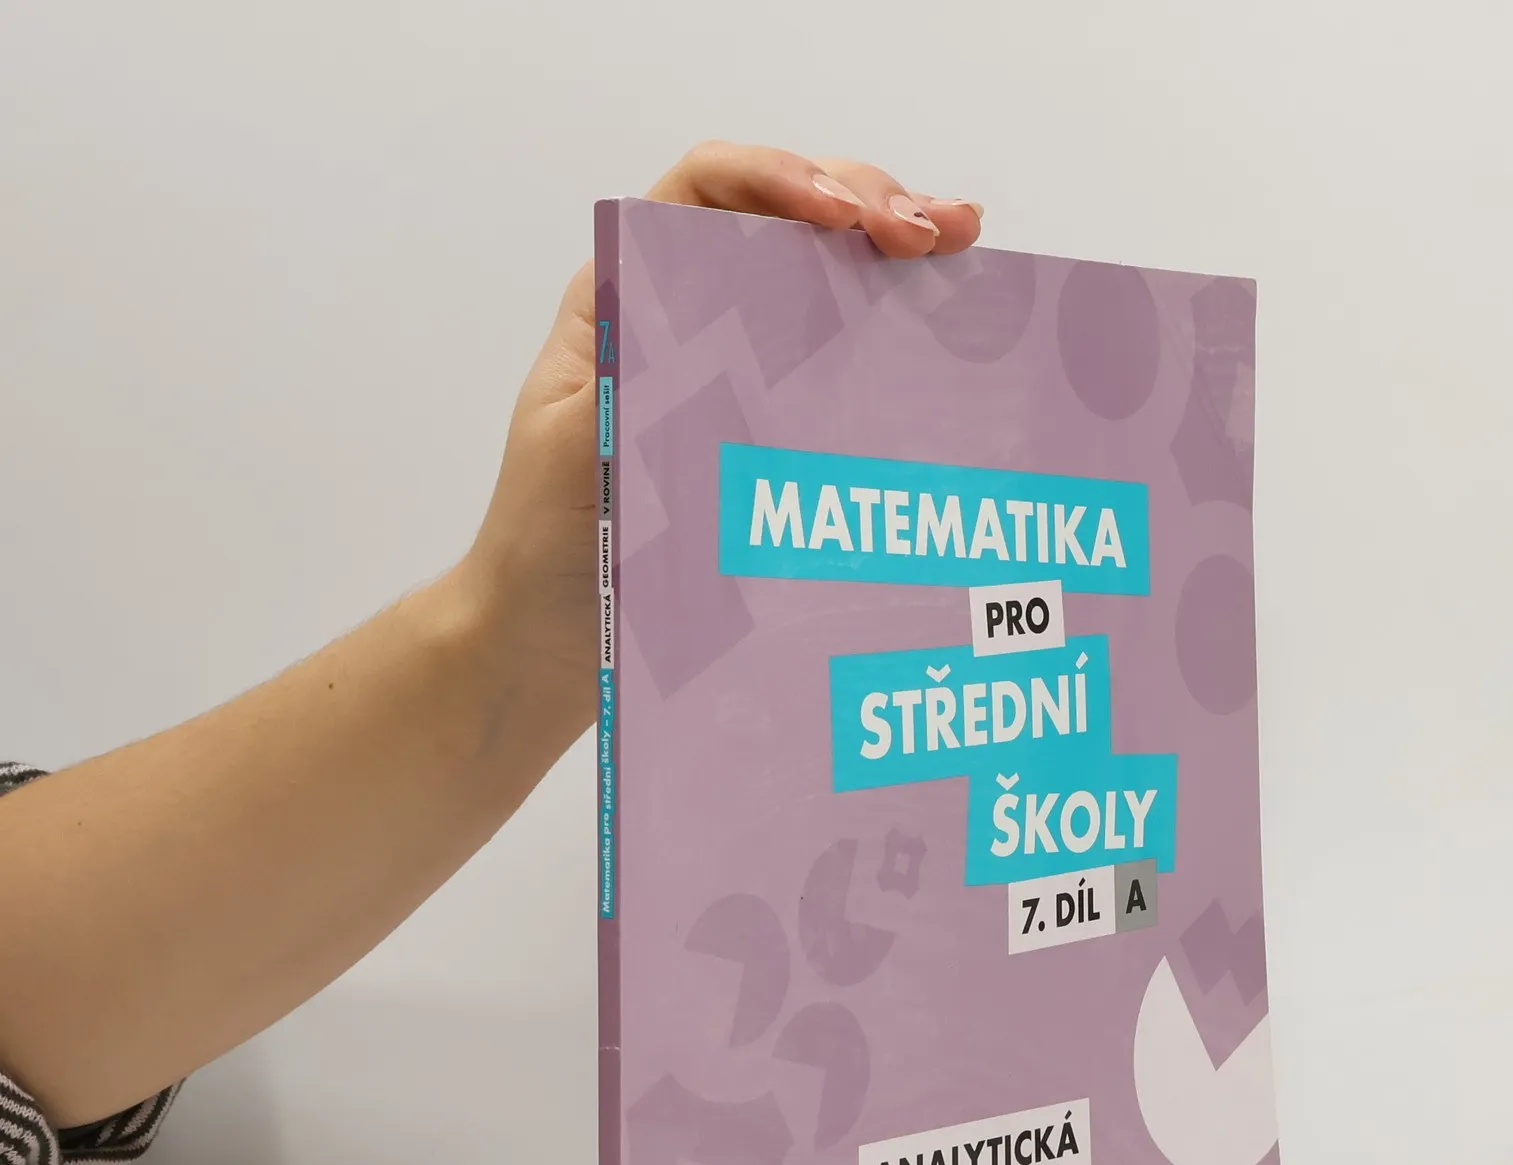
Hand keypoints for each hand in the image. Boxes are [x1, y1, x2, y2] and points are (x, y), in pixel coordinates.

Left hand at [463, 144, 984, 712]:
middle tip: (934, 236)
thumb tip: (721, 328)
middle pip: (791, 220)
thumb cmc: (547, 541)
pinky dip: (901, 336)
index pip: (710, 190)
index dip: (781, 176)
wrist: (550, 638)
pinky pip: (847, 366)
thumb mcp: (576, 442)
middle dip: (870, 203)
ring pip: (831, 282)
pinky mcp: (782, 433)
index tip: (842, 215)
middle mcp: (693, 319)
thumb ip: (634, 373)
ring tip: (963, 254)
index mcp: (632, 297)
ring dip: (900, 255)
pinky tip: (950, 331)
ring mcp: (747, 375)